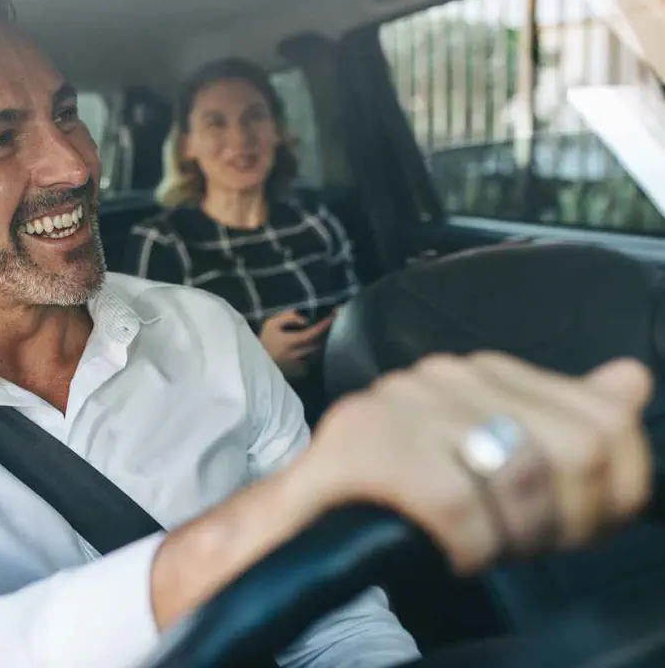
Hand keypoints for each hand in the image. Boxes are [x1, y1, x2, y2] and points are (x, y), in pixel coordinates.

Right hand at [259, 310, 333, 377]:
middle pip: (317, 344)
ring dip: (315, 345)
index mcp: (289, 342)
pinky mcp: (298, 373)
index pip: (311, 334)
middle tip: (326, 326)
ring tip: (314, 338)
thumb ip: (287, 318)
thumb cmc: (264, 341)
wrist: (256, 362)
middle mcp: (296, 355)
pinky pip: (310, 362)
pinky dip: (310, 356)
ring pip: (314, 353)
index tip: (334, 316)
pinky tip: (305, 351)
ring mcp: (298, 365)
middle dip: (322, 335)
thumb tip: (305, 320)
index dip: (324, 325)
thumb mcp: (271, 324)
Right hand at [302, 352, 652, 573]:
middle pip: (572, 450)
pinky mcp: (364, 439)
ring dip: (508, 536)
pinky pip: (456, 502)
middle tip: (515, 545)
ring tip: (476, 547)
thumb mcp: (498, 474)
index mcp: (482, 373)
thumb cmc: (394, 504)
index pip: (603, 425)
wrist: (292, 526)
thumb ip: (566, 429)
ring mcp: (401, 400)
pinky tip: (447, 549)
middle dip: (559, 520)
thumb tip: (630, 382)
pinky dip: (465, 545)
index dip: (603, 497)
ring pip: (518, 474)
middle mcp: (442, 373)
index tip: (562, 529)